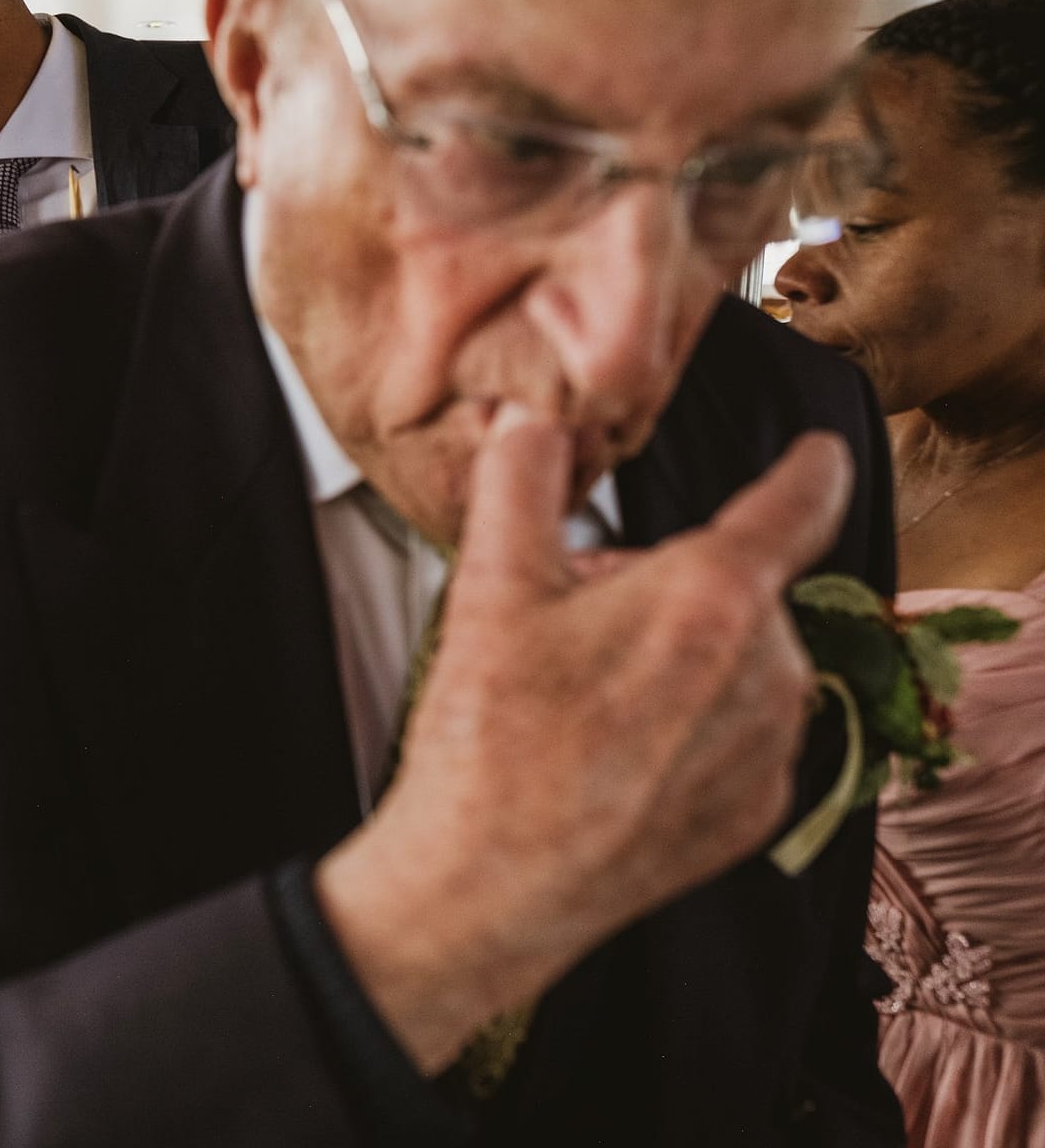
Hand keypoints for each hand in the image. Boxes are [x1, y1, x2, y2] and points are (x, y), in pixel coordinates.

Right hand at [316, 405, 852, 1070]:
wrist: (487, 885)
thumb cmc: (490, 735)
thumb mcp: (490, 585)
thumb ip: (521, 478)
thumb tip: (533, 417)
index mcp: (710, 596)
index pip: (797, 502)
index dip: (808, 466)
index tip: (816, 452)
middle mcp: (767, 668)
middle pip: (736, 587)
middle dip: (668, 584)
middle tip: (574, 620)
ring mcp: (770, 747)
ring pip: (740, 661)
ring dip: (681, 655)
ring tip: (587, 694)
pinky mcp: (758, 810)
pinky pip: (741, 733)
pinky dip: (692, 725)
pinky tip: (616, 751)